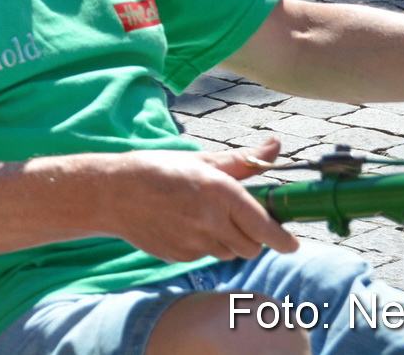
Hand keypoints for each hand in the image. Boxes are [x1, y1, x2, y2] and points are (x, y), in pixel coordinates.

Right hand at [115, 137, 296, 262]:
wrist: (112, 193)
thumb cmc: (157, 170)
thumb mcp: (200, 159)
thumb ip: (243, 160)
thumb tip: (276, 146)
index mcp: (220, 192)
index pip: (264, 227)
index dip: (283, 240)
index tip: (291, 243)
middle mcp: (210, 220)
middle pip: (251, 247)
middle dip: (252, 237)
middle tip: (238, 219)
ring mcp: (194, 242)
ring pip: (229, 253)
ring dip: (227, 241)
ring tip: (204, 217)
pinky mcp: (180, 256)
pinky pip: (204, 257)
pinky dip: (203, 245)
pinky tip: (184, 225)